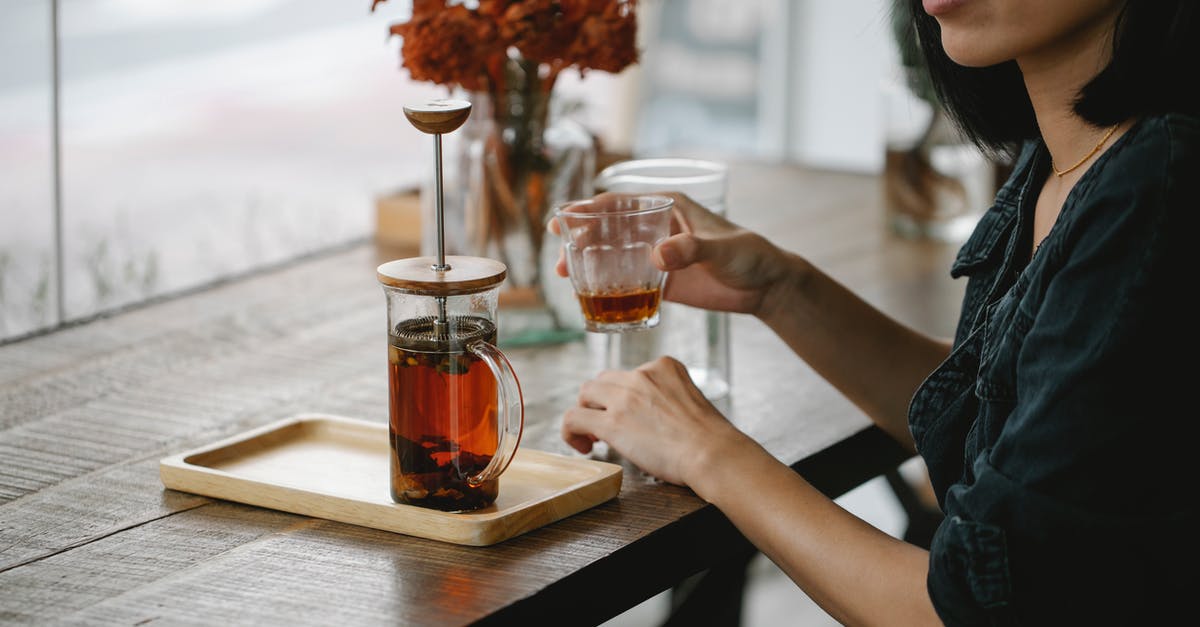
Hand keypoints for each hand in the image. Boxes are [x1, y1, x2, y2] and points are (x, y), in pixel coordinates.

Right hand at [548, 192, 791, 316]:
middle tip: (558, 253)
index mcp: (668, 207)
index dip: (588, 209)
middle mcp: (657, 228)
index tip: (563, 219)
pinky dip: (608, 289)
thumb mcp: (721, 249)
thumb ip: (690, 250)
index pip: (620, 202)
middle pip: (608, 229)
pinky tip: (590, 299)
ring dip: (588, 264)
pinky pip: (628, 283)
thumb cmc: (750, 255)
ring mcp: (657, 255)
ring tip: (565, 277)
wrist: (767, 286)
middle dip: (579, 238)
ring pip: (613, 255)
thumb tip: (657, 255)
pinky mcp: (662, 281)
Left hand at [561, 356, 753, 486]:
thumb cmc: (710, 439)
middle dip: (602, 402)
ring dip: (587, 413)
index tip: (630, 417)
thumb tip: (649, 417)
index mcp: (664, 366)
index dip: (623, 397)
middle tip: (607, 427)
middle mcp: (642, 374)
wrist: (713, 454)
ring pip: (586, 394)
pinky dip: (571, 431)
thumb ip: (667, 399)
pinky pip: (573, 418)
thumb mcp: (692, 400)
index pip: (630, 375)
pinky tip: (583, 447)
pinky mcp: (611, 422)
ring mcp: (625, 396)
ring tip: (594, 437)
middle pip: (604, 381)